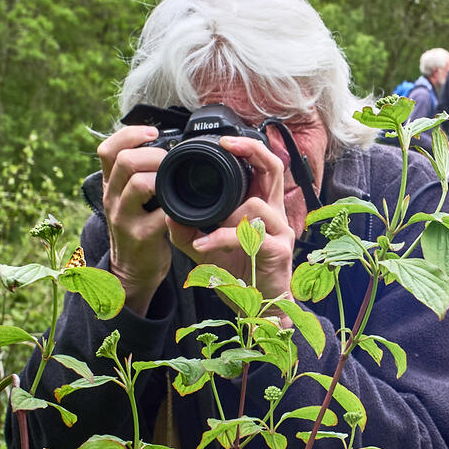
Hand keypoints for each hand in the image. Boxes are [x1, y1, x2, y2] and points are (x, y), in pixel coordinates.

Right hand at [97, 126, 172, 315]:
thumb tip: (164, 143)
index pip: (107, 149)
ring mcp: (124, 217)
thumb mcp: (129, 197)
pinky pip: (161, 214)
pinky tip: (184, 206)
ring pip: (139, 183)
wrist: (132, 269)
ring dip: (164, 177)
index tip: (154, 132)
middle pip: (124, 161)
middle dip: (154, 154)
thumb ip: (138, 173)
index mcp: (110, 184)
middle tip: (171, 161)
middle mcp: (111, 197)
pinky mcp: (141, 236)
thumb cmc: (138, 225)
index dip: (130, 134)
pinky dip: (176, 207)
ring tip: (176, 182)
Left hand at [165, 135, 298, 301]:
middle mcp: (275, 214)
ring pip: (255, 205)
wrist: (258, 307)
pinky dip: (221, 239)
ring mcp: (280, 231)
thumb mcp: (206, 246)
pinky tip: (204, 246)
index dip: (248, 148)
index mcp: (261, 205)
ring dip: (224, 217)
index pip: (263, 167)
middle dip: (251, 151)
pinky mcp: (278, 250)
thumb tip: (168, 211)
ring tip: (206, 234)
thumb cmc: (238, 273)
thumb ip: (188, 228)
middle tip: (227, 145)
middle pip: (274, 169)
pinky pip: (248, 236)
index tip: (224, 141)